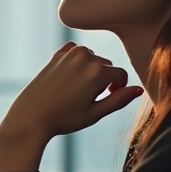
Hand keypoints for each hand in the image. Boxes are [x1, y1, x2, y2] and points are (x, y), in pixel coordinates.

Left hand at [0, 42, 143, 146]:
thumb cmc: (63, 119)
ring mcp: (70, 53)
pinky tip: (69, 77)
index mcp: (98, 72)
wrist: (31, 116)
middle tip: (85, 98)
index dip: (117, 88)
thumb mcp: (95, 113)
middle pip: (107, 66)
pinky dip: (77, 62)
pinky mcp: (58, 54)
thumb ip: (119, 100)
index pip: (121, 75)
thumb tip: (139, 90)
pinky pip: (77, 52)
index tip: (105, 99)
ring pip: (93, 59)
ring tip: (75, 90)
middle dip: (102, 80)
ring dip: (90, 71)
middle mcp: (85, 57)